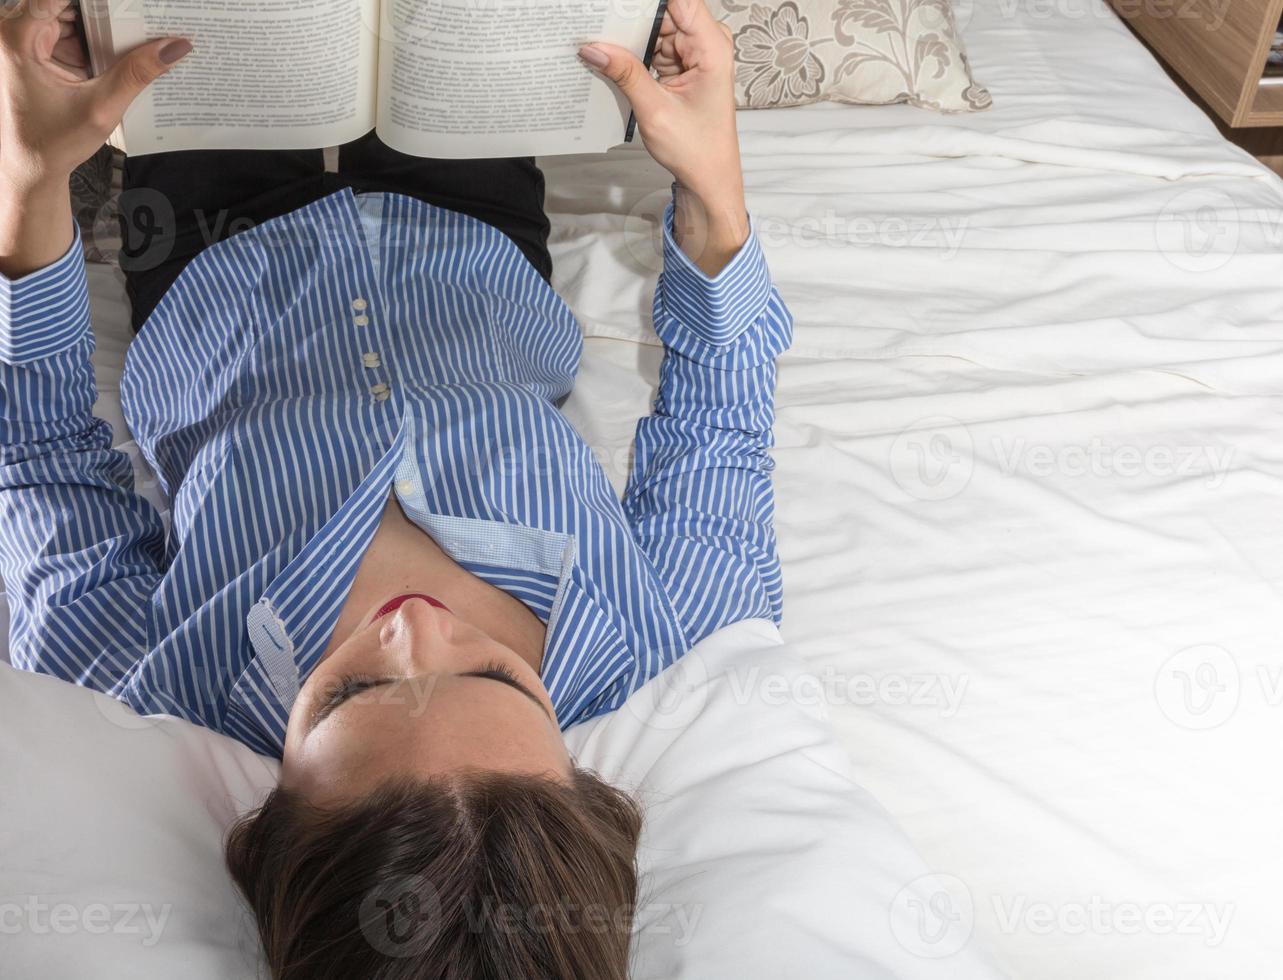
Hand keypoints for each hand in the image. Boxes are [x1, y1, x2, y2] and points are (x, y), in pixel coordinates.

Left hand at [0, 0, 190, 189]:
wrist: (32, 169)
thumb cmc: (52, 143)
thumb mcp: (101, 107)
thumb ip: (137, 73)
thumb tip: (175, 46)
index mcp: (16, 38)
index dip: (98, 0)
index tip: (127, 2)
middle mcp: (14, 33)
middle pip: (66, 4)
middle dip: (104, 10)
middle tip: (141, 14)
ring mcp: (25, 41)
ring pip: (71, 16)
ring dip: (102, 26)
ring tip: (137, 31)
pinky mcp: (37, 52)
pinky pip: (70, 33)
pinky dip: (95, 40)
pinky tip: (121, 49)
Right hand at [579, 0, 746, 274]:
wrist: (709, 178)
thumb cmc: (696, 150)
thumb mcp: (655, 110)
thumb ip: (624, 73)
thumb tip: (592, 47)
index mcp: (712, 47)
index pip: (679, 0)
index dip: (645, 2)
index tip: (614, 6)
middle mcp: (707, 43)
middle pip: (663, 11)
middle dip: (631, 18)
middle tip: (596, 25)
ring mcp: (695, 53)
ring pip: (655, 28)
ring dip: (629, 36)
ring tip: (599, 42)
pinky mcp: (683, 64)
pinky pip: (655, 45)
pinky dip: (635, 51)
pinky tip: (612, 57)